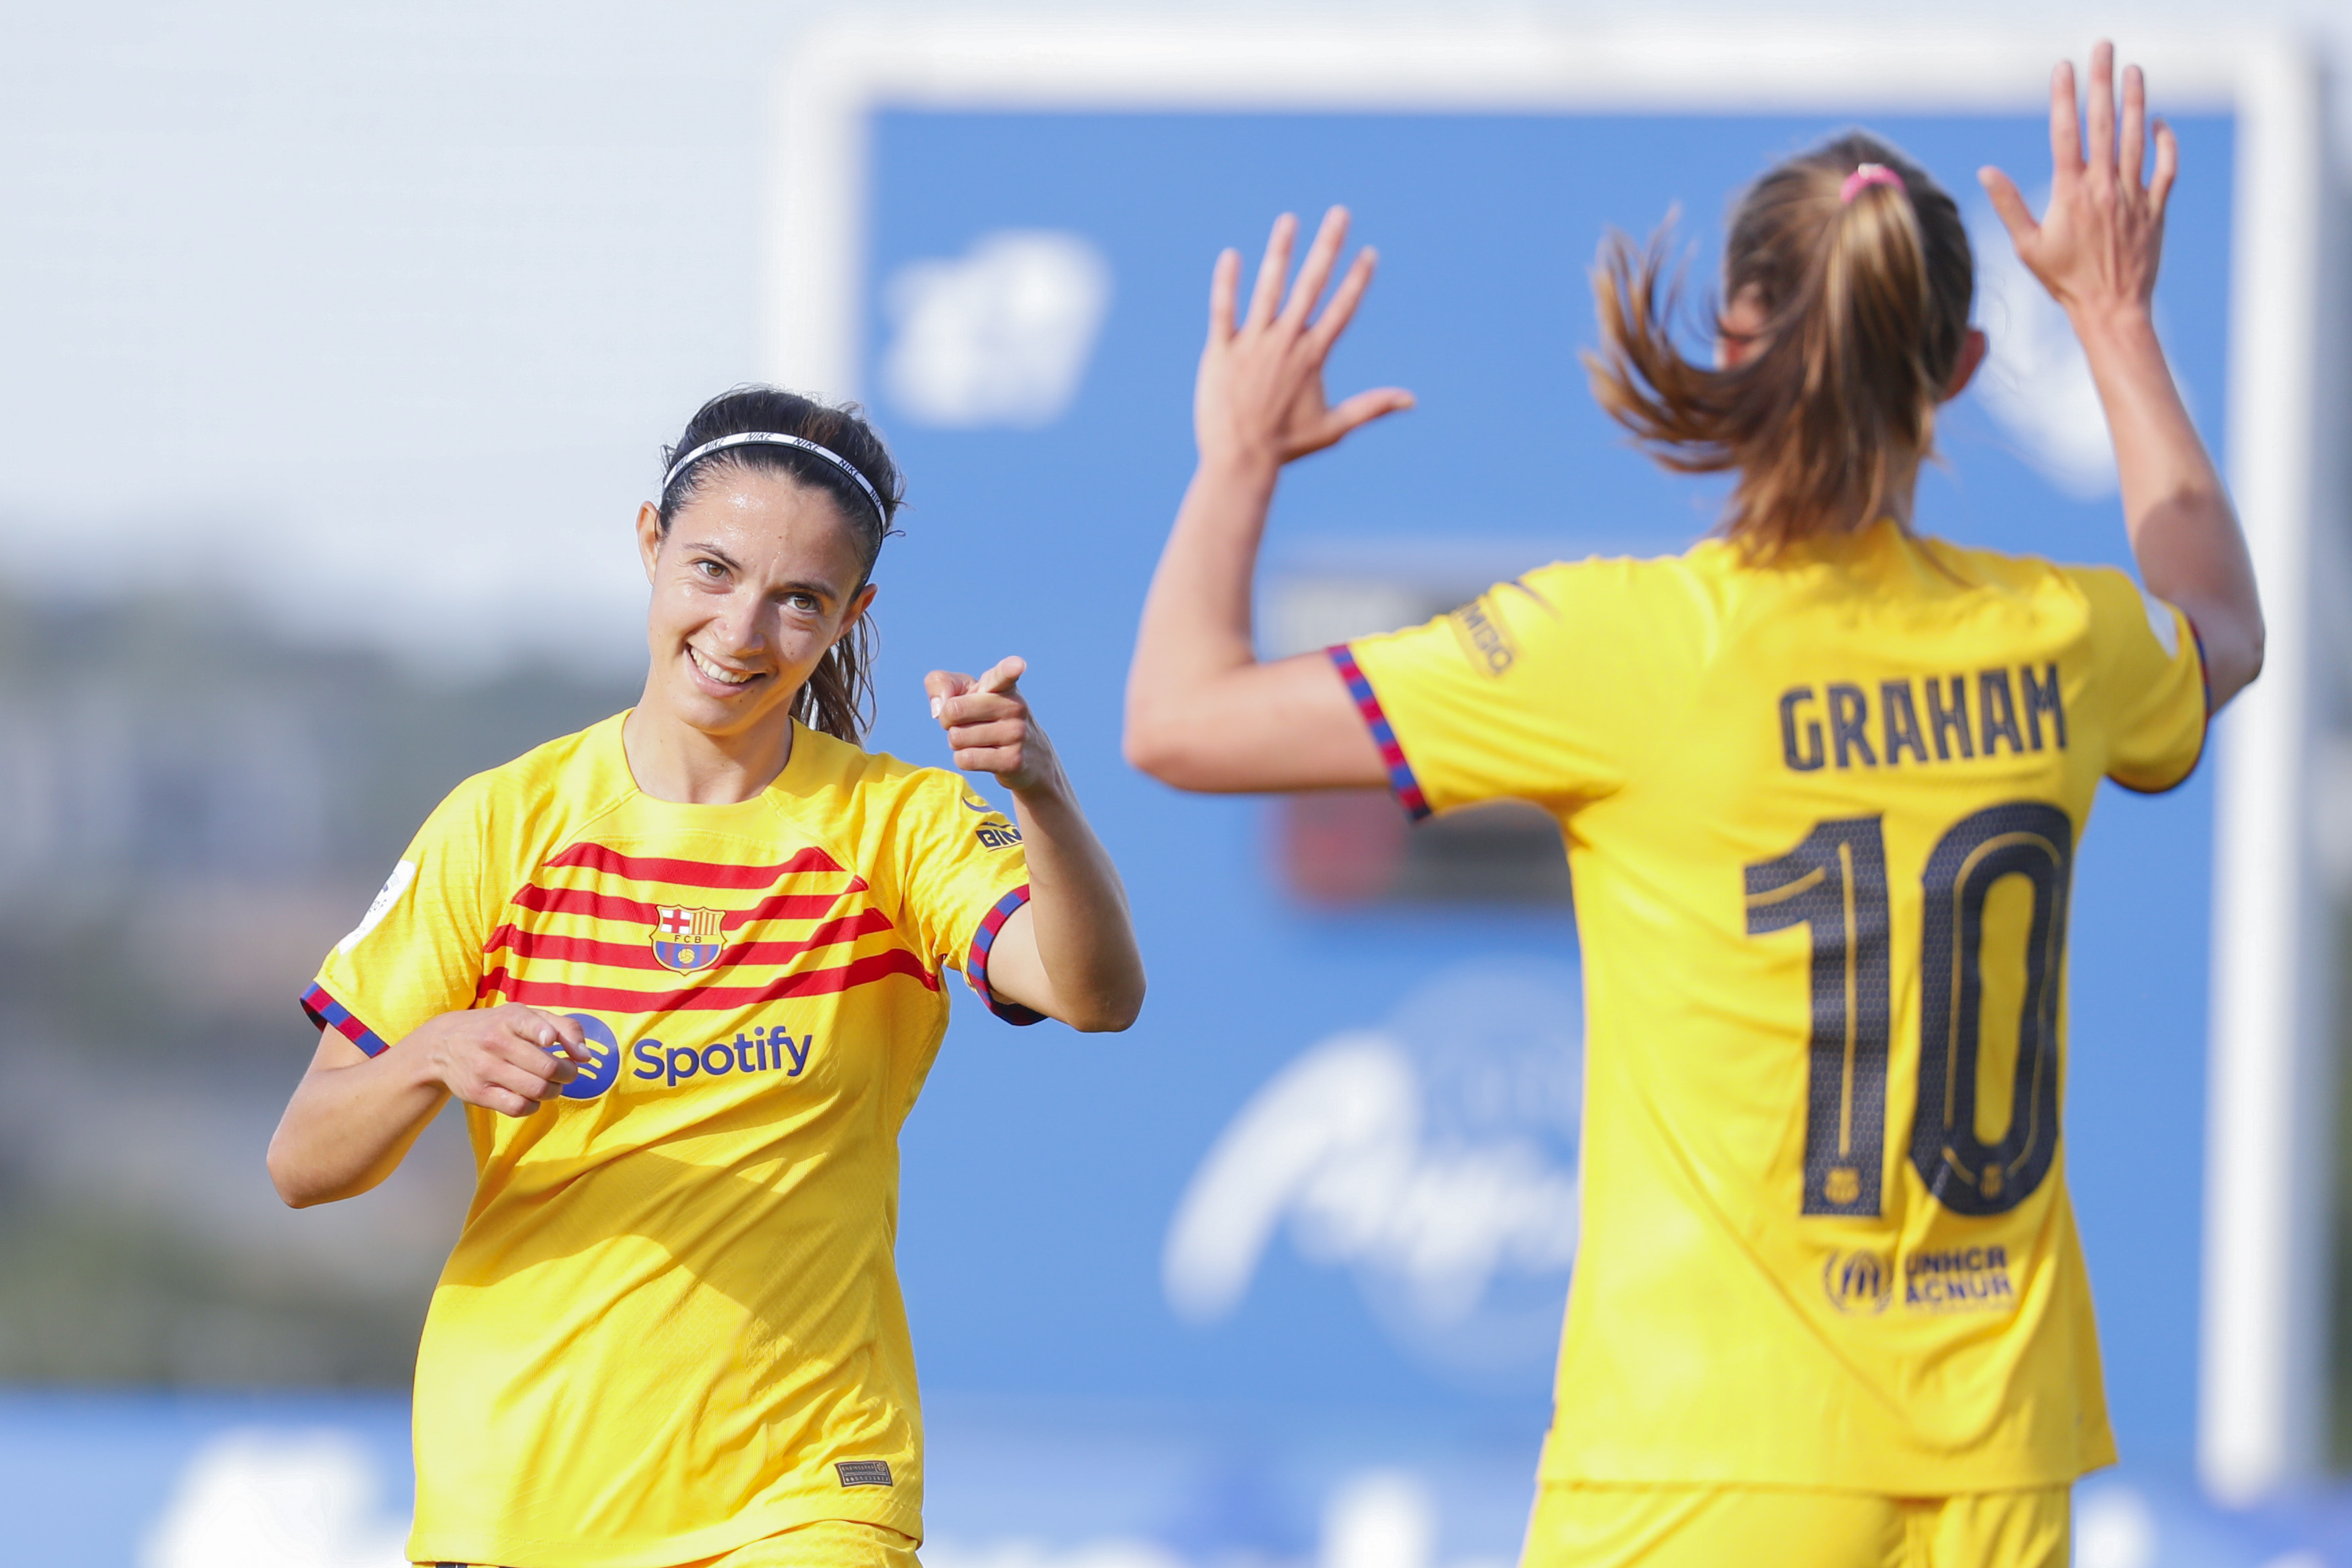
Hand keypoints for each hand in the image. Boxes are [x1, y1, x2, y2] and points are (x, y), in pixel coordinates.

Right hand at [414, 1004, 590, 1117]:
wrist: (443, 1045)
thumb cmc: (497, 1029)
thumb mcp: (526, 1016)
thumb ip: (564, 1028)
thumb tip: (586, 1056)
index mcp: (510, 1019)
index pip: (532, 1024)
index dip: (549, 1035)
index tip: (551, 1042)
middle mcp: (496, 1042)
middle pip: (548, 1067)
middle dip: (568, 1073)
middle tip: (567, 1072)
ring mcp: (485, 1069)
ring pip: (537, 1090)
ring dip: (554, 1091)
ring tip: (552, 1085)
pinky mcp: (478, 1093)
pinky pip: (519, 1107)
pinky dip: (534, 1105)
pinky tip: (532, 1096)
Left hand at [928, 656, 1060, 793]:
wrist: (1029, 756)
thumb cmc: (985, 715)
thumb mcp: (964, 691)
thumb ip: (940, 683)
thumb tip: (938, 708)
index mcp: (1003, 685)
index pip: (1004, 674)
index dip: (1010, 668)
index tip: (1017, 665)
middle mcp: (1014, 706)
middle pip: (953, 710)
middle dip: (948, 720)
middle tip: (966, 723)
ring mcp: (1016, 734)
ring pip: (956, 738)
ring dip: (957, 742)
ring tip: (977, 740)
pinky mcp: (1012, 761)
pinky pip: (965, 759)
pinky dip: (963, 759)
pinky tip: (982, 756)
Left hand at [1195, 206, 1413, 471]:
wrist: (1239, 461)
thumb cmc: (1286, 447)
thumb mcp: (1334, 428)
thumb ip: (1372, 407)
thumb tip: (1412, 400)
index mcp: (1313, 357)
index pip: (1341, 309)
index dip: (1357, 280)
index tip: (1369, 252)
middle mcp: (1286, 343)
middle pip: (1311, 286)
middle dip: (1327, 247)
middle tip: (1339, 213)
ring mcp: (1253, 344)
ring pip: (1268, 289)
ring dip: (1280, 251)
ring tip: (1289, 220)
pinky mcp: (1221, 351)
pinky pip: (1223, 309)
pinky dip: (1227, 282)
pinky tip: (1232, 255)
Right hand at [1980, 41, 2173, 327]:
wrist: (2112, 309)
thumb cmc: (2064, 282)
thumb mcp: (2028, 247)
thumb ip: (2010, 205)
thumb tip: (1986, 173)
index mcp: (2071, 193)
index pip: (2066, 132)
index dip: (2065, 96)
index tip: (2063, 67)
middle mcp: (2105, 186)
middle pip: (2104, 123)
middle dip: (2103, 81)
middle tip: (2104, 47)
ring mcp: (2134, 195)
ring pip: (2137, 137)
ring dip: (2136, 100)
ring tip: (2134, 70)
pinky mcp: (2155, 208)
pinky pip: (2165, 167)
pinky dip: (2165, 142)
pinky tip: (2159, 122)